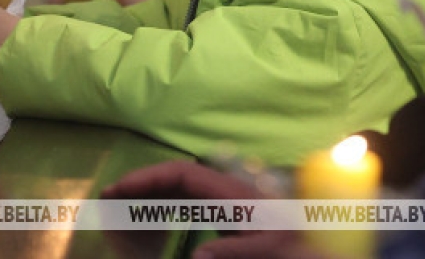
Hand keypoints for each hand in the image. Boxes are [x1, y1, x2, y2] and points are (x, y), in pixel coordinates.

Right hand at [104, 162, 310, 258]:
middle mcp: (226, 190)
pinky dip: (166, 208)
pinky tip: (152, 220)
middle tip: (109, 198)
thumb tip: (196, 258)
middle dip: (142, 184)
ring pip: (181, 190)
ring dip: (151, 195)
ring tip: (122, 208)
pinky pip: (190, 204)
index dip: (148, 177)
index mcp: (232, 191)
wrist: (316, 246)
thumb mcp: (268, 250)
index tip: (118, 189)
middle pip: (176, 178)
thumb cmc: (294, 245)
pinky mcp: (228, 213)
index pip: (182, 173)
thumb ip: (235, 252)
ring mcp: (226, 201)